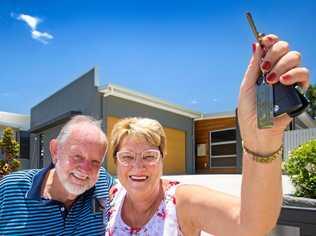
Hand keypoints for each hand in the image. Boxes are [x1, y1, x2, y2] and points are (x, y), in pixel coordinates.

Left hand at [238, 34, 309, 154]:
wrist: (256, 131)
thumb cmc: (250, 111)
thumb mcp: (246, 86)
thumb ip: (253, 67)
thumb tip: (256, 45)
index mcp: (265, 69)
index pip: (272, 48)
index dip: (270, 41)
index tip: (265, 40)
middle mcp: (278, 71)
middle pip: (285, 48)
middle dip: (274, 52)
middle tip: (265, 67)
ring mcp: (289, 80)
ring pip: (295, 58)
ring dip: (282, 64)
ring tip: (271, 80)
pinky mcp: (299, 91)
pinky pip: (304, 74)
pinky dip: (294, 74)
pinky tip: (283, 81)